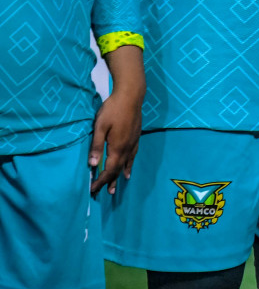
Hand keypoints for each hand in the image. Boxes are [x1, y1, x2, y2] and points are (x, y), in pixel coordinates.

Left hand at [91, 45, 143, 195]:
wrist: (131, 95)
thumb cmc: (112, 109)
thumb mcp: (100, 126)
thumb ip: (96, 146)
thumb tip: (91, 164)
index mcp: (117, 147)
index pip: (108, 170)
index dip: (101, 181)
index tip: (92, 190)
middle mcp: (127, 148)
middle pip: (118, 169)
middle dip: (110, 181)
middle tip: (104, 193)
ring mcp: (133, 142)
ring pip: (127, 163)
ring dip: (121, 175)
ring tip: (118, 186)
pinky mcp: (136, 136)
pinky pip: (133, 155)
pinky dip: (130, 164)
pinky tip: (129, 165)